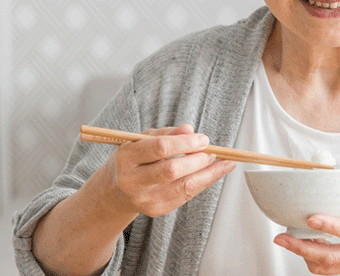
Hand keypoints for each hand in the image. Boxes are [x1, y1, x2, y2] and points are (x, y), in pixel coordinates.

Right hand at [95, 124, 235, 217]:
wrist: (115, 190)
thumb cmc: (133, 159)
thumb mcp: (142, 140)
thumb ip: (166, 133)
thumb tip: (189, 129)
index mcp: (127, 157)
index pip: (160, 148)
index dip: (186, 143)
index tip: (203, 139)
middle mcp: (132, 180)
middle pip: (172, 170)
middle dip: (198, 160)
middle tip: (213, 151)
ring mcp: (144, 198)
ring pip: (183, 187)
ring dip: (208, 174)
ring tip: (223, 164)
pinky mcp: (156, 210)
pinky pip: (185, 197)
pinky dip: (202, 183)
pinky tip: (213, 174)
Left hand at [273, 154, 339, 275]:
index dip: (330, 226)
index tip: (310, 217)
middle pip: (329, 257)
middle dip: (301, 248)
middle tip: (281, 237)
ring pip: (325, 267)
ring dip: (303, 254)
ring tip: (286, 239)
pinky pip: (328, 268)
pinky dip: (313, 258)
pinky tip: (303, 244)